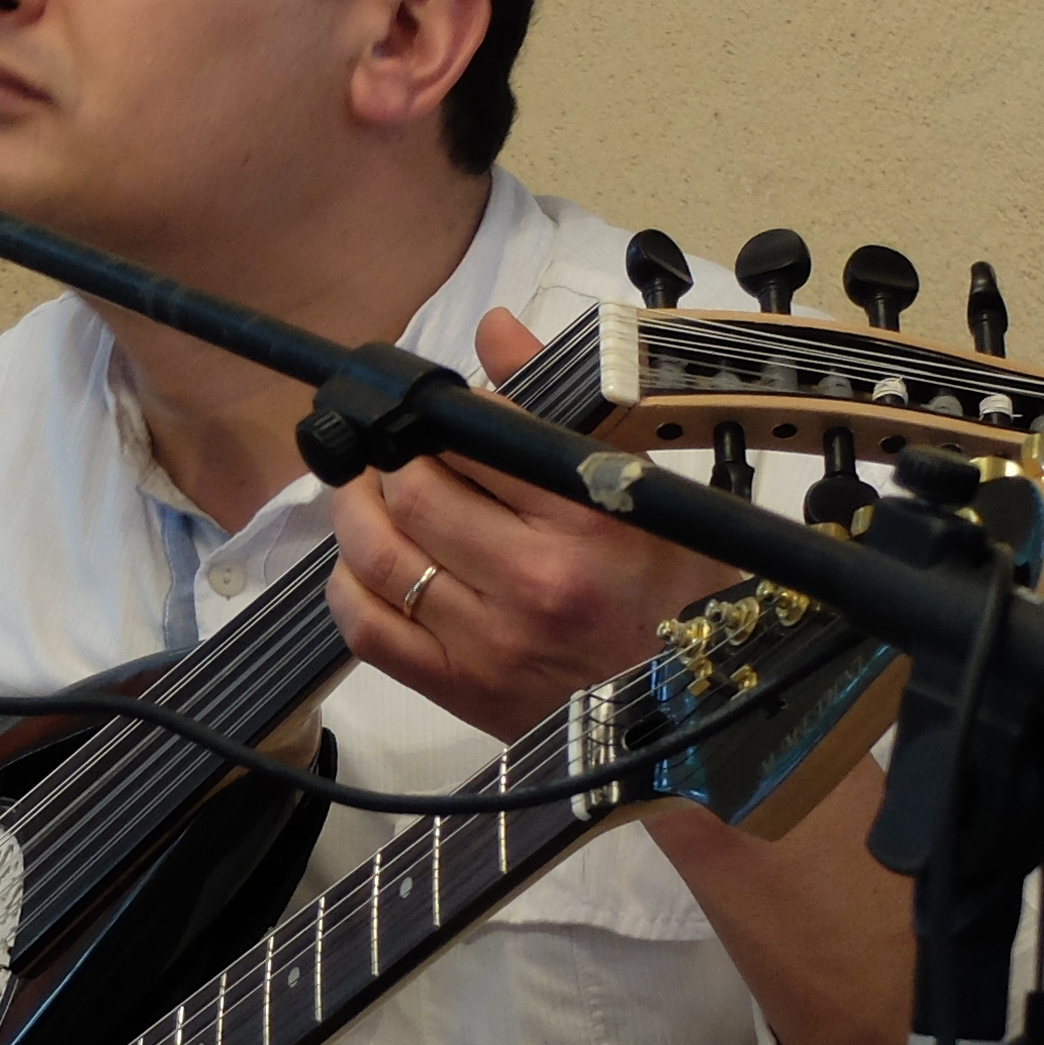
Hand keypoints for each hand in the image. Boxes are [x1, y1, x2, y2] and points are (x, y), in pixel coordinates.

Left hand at [326, 307, 735, 739]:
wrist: (696, 715)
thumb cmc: (682, 599)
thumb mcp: (647, 493)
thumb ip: (559, 408)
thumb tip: (495, 329)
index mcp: (587, 522)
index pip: (477, 439)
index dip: (444, 417)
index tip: (442, 419)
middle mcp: (533, 583)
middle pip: (412, 494)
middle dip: (389, 460)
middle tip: (396, 454)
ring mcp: (490, 644)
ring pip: (378, 557)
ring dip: (356, 513)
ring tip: (367, 495)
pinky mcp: (462, 693)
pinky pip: (369, 632)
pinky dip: (348, 588)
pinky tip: (364, 565)